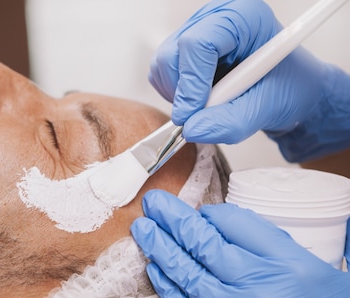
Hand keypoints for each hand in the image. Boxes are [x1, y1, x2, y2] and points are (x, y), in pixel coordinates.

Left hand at [131, 190, 349, 297]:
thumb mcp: (323, 276)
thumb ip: (277, 252)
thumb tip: (232, 231)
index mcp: (291, 264)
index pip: (238, 223)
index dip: (211, 213)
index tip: (198, 210)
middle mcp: (264, 288)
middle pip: (206, 244)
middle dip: (174, 220)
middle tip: (153, 203)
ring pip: (190, 276)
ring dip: (161, 249)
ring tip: (143, 230)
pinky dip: (170, 289)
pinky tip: (155, 269)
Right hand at [148, 0, 343, 157]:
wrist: (287, 90)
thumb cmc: (287, 86)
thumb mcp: (267, 108)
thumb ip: (231, 121)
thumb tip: (192, 129)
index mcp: (241, 18)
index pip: (198, 43)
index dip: (191, 82)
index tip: (192, 114)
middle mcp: (213, 19)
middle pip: (172, 54)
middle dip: (183, 92)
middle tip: (203, 114)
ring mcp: (194, 33)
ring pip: (162, 66)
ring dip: (179, 96)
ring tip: (212, 104)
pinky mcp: (182, 52)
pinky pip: (161, 76)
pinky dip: (175, 96)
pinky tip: (202, 99)